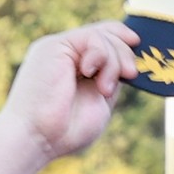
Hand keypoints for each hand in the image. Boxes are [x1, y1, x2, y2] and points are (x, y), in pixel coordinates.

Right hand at [0, 22, 140, 165]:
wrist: (37, 139)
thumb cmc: (64, 132)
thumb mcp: (99, 102)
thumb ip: (111, 79)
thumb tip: (128, 60)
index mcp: (72, 67)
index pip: (101, 41)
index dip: (122, 42)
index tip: (136, 55)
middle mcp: (63, 55)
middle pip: (105, 34)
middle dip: (124, 52)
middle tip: (129, 75)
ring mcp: (58, 49)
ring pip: (101, 35)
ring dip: (113, 60)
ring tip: (104, 88)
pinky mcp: (54, 46)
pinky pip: (91, 37)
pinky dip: (100, 54)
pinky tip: (90, 74)